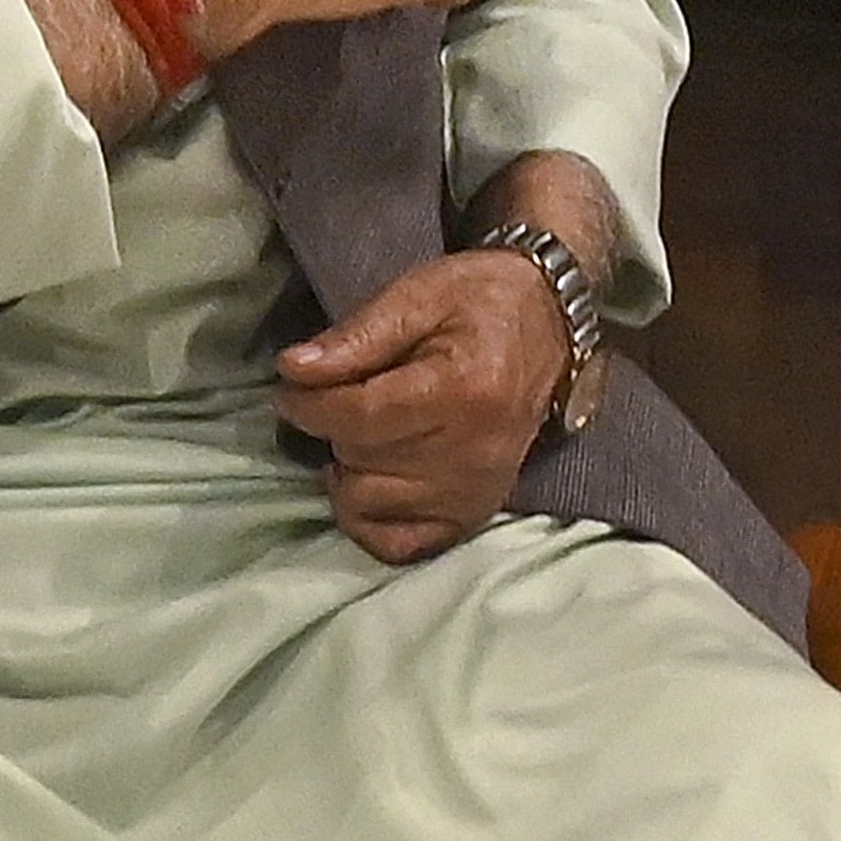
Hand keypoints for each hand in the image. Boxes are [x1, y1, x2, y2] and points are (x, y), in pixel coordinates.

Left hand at [273, 247, 567, 563]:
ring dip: (349, 468)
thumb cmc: (480, 302)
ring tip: (363, 435)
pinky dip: (371, 520)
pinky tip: (370, 482)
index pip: (357, 418)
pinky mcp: (476, 511)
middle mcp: (473, 452)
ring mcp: (477, 489)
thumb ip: (356, 336)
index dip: (306, 404)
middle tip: (340, 399)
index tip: (291, 387)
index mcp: (462, 391)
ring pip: (367, 502)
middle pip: (358, 459)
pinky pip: (400, 544)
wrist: (549, 322)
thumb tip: (294, 370)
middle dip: (333, 427)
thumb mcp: (418, 296)